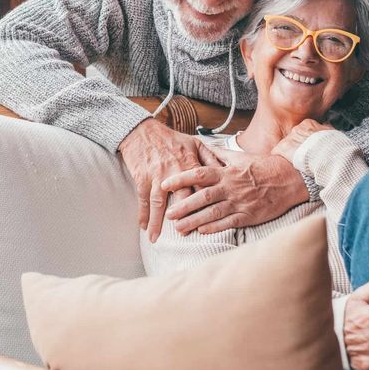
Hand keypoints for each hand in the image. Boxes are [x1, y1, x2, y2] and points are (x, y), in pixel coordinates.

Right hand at [118, 119, 218, 242]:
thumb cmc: (171, 138)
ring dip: (157, 222)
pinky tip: (142, 226)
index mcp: (190, 164)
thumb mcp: (194, 143)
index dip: (206, 204)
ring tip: (156, 238)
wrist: (143, 131)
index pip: (201, 188)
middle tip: (185, 233)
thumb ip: (211, 158)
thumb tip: (226, 171)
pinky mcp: (143, 177)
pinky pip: (143, 199)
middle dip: (183, 217)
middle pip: (181, 199)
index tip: (210, 219)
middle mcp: (175, 172)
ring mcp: (157, 176)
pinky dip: (142, 214)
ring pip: (159, 203)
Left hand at [162, 147, 308, 233]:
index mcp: (227, 172)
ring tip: (179, 228)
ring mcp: (239, 202)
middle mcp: (230, 187)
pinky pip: (228, 223)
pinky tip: (201, 231)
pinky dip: (214, 228)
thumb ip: (220, 153)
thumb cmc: (264, 167)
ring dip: (194, 221)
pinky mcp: (248, 215)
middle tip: (167, 214)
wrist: (290, 179)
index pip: (199, 173)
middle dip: (183, 206)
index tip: (165, 184)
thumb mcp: (241, 157)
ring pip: (212, 213)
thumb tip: (204, 145)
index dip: (180, 179)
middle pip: (202, 197)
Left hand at [271, 118, 333, 161]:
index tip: (310, 147)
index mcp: (308, 124)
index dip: (305, 141)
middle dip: (297, 146)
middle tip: (304, 156)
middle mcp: (297, 129)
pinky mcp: (283, 148)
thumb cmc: (333, 147)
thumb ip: (325, 130)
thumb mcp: (332, 135)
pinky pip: (276, 151)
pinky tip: (285, 163)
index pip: (302, 130)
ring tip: (297, 161)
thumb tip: (325, 126)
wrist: (328, 156)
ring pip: (285, 145)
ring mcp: (289, 138)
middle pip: (293, 137)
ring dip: (289, 152)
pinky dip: (279, 156)